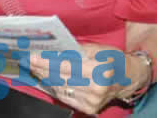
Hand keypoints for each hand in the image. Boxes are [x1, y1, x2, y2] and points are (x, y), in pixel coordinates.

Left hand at [28, 43, 150, 115]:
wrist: (129, 77)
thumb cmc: (113, 59)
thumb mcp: (97, 49)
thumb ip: (74, 51)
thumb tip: (51, 51)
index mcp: (99, 71)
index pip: (65, 66)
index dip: (45, 62)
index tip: (31, 57)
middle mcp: (96, 89)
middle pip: (60, 78)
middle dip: (41, 69)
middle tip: (27, 61)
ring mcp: (92, 101)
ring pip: (60, 88)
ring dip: (44, 78)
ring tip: (33, 68)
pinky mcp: (89, 108)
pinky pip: (65, 96)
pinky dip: (53, 87)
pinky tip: (45, 79)